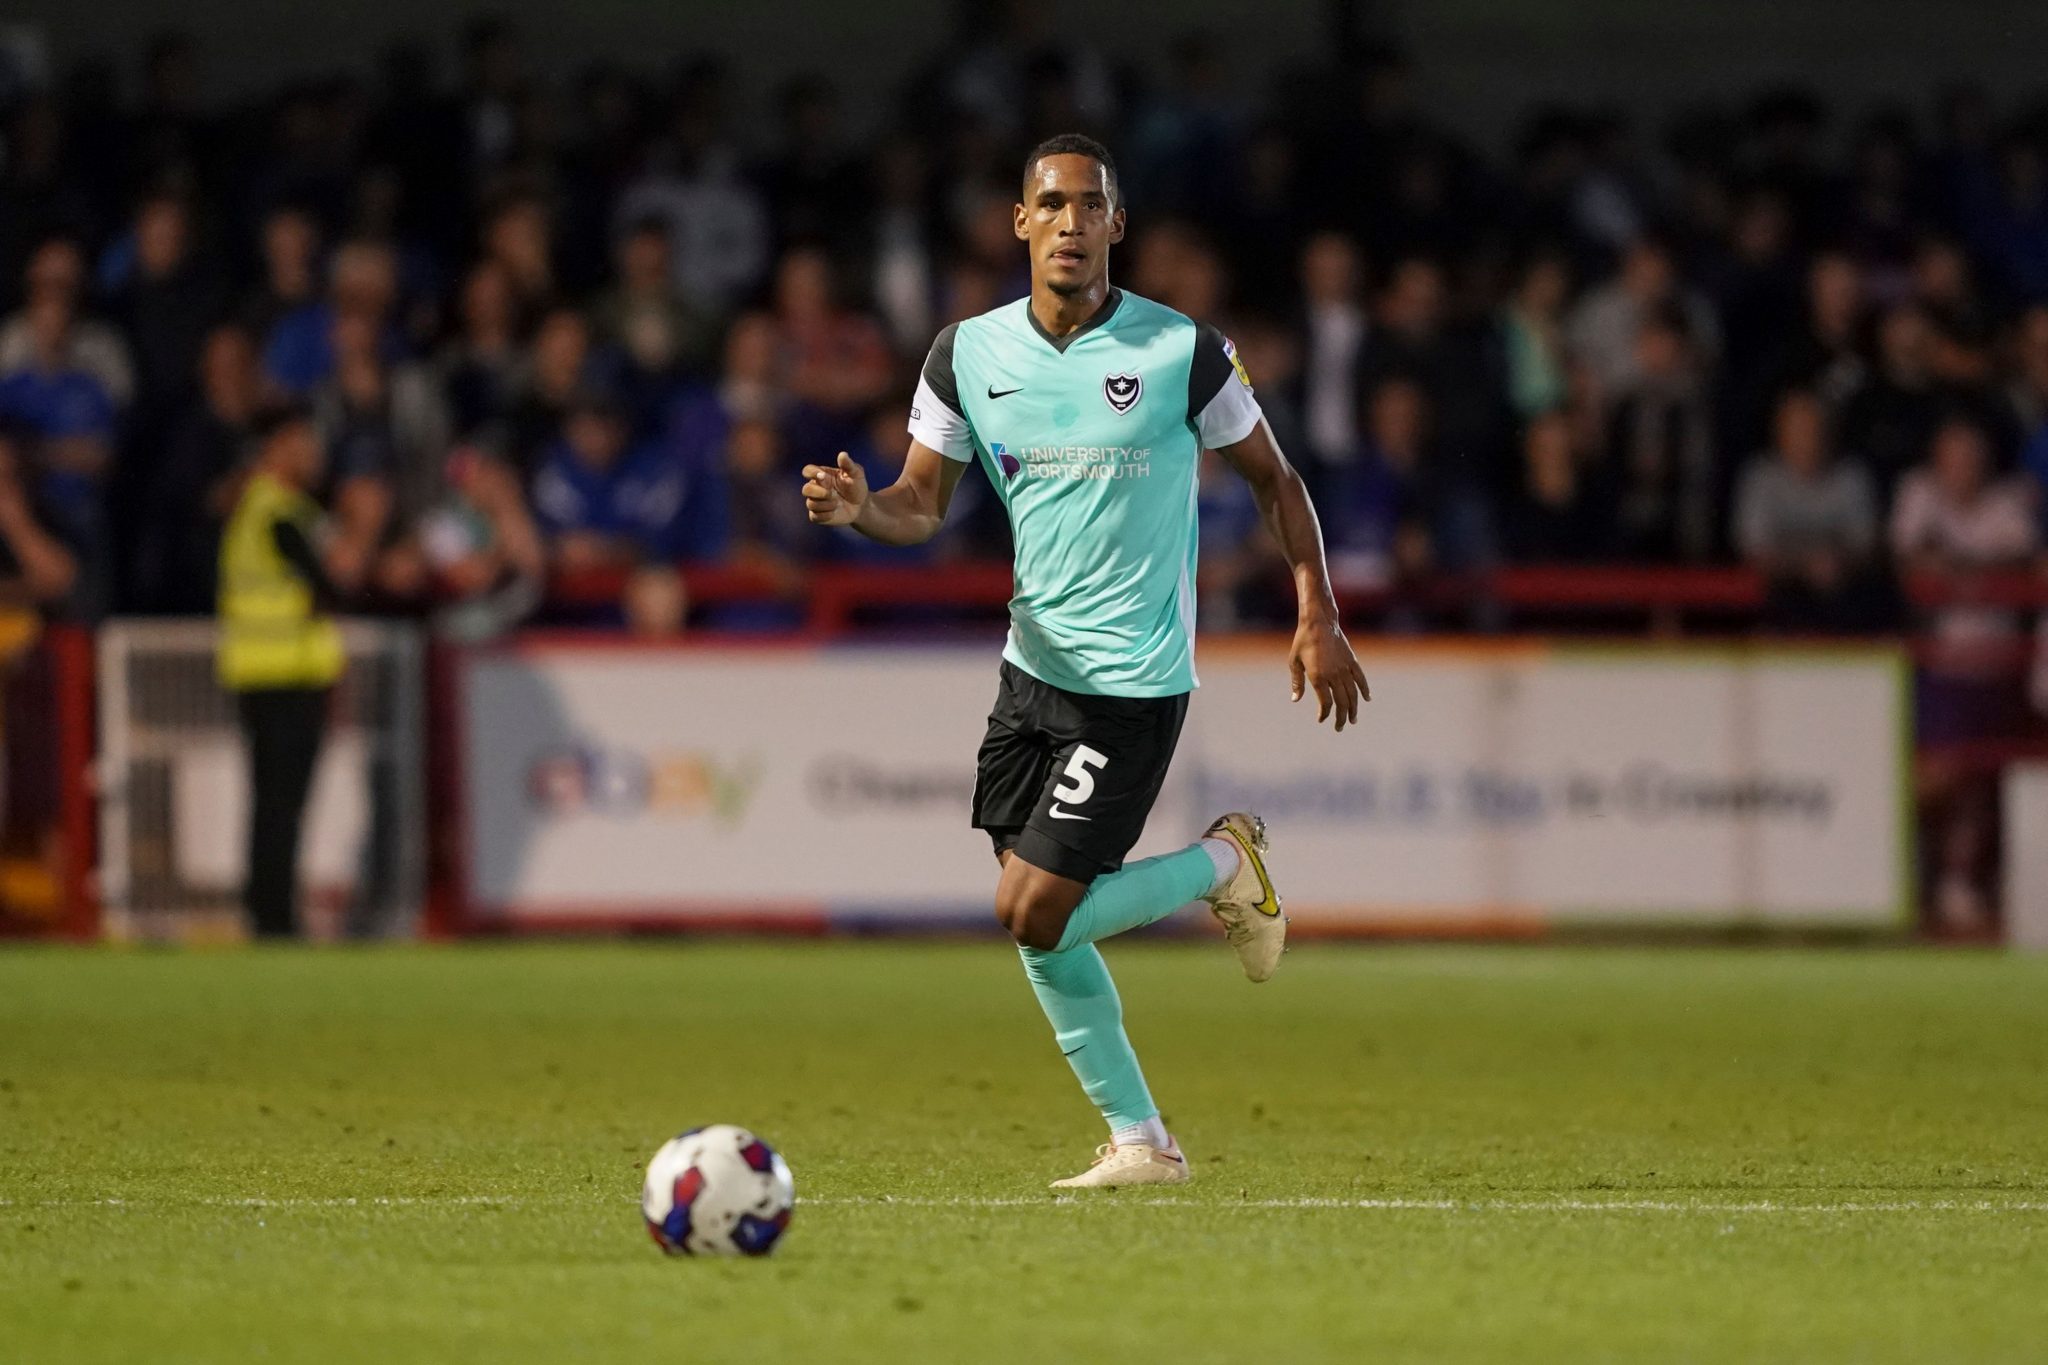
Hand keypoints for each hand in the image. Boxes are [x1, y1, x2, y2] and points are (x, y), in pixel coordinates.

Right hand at [801, 452, 868, 526]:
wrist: (861, 505)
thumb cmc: (856, 486)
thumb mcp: (856, 474)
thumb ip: (848, 465)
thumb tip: (842, 454)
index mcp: (821, 475)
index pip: (807, 471)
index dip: (812, 473)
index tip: (823, 476)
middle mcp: (816, 488)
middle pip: (805, 490)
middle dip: (818, 492)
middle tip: (833, 494)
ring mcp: (816, 502)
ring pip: (811, 504)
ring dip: (826, 504)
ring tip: (838, 503)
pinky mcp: (818, 516)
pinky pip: (815, 517)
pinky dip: (826, 515)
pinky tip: (835, 512)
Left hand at [1289, 609, 1370, 731]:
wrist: (1318, 622)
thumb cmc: (1302, 642)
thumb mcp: (1294, 662)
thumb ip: (1297, 682)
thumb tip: (1296, 700)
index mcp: (1318, 676)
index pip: (1325, 702)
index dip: (1324, 713)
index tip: (1321, 719)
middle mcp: (1333, 674)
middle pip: (1341, 702)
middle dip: (1341, 717)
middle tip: (1339, 727)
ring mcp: (1344, 668)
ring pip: (1352, 693)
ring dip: (1353, 708)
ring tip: (1353, 720)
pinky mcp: (1351, 660)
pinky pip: (1360, 678)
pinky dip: (1364, 690)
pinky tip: (1366, 699)